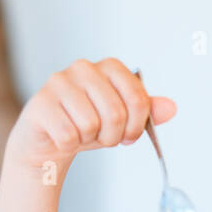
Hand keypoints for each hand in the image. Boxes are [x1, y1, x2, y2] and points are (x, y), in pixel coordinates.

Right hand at [5, 58, 176, 169]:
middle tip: (104, 138)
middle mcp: (83, 67)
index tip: (129, 135)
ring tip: (82, 134)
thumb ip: (147, 111)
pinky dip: (69, 144)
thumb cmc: (89, 126)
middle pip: (115, 113)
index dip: (137, 125)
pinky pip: (68, 134)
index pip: (138, 98)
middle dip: (113, 136)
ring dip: (90, 140)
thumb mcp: (124, 120)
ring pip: (91, 124)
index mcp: (109, 67)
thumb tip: (171, 108)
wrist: (50, 142)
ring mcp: (59, 82)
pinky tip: (63, 137)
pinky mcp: (40, 103)